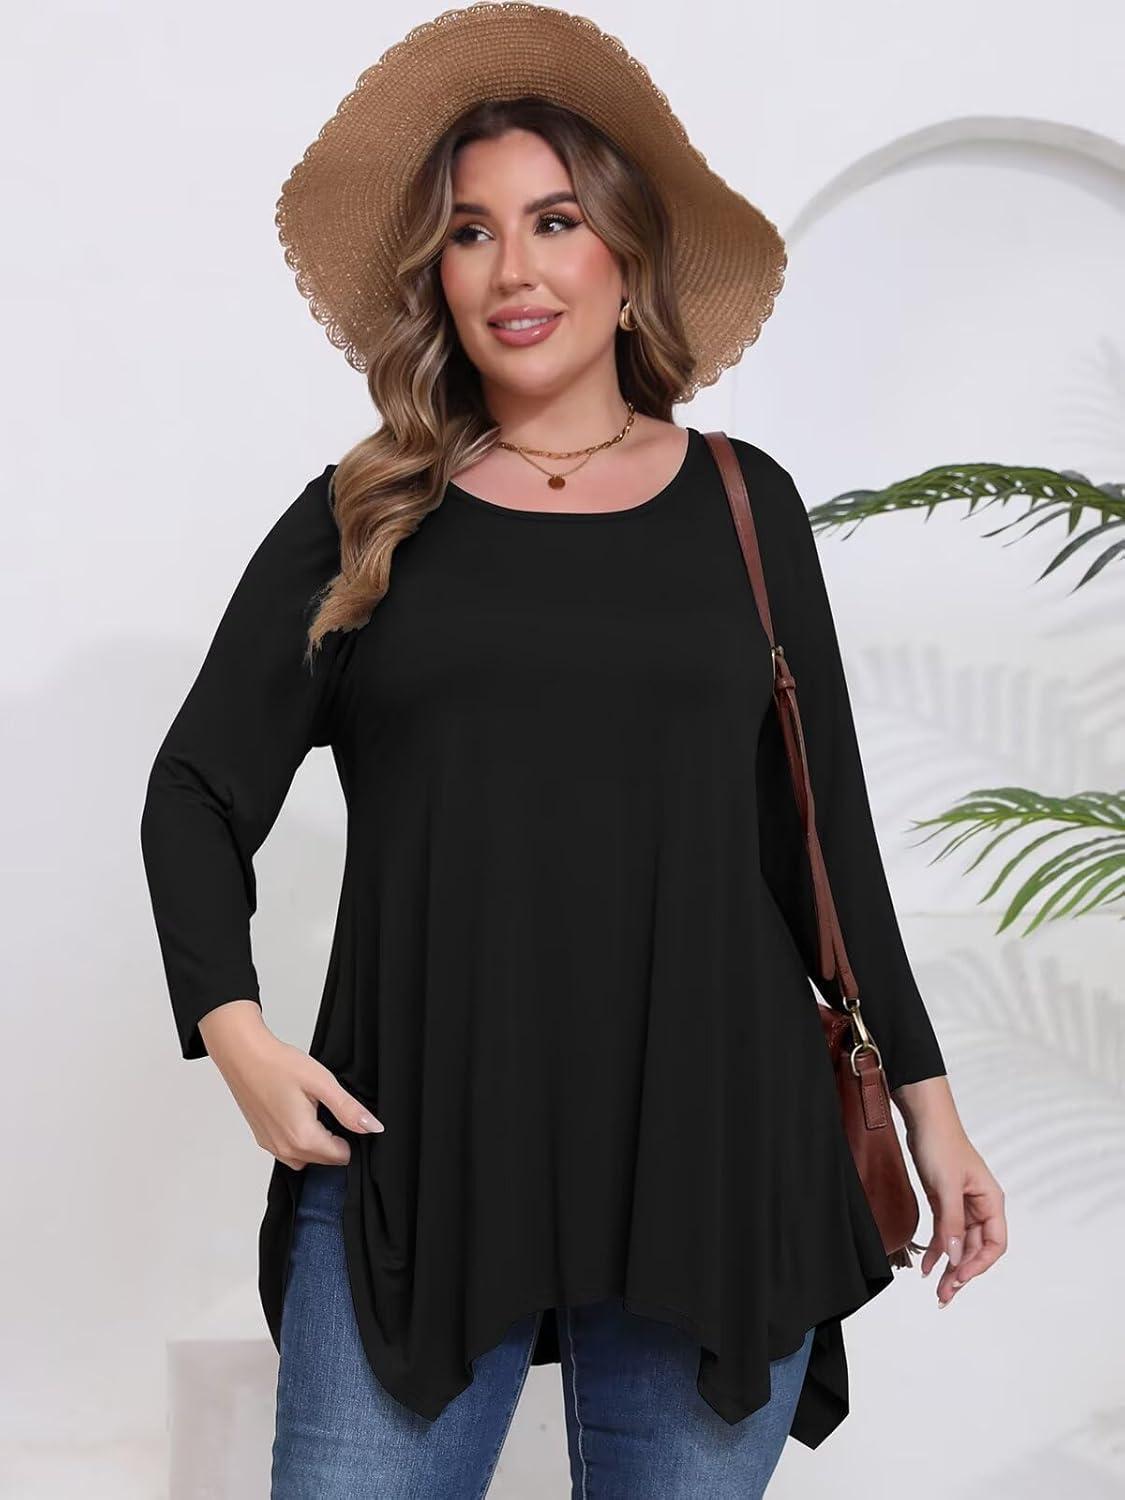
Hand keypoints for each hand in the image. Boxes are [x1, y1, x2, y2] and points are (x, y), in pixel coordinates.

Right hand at [197, 1000, 384, 1168]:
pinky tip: (298, 1114)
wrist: (243, 1056)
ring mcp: (271, 1146)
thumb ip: (348, 1110)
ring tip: (315, 1111)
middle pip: (324, 1160)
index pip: (341, 1157)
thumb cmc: (278, 1065)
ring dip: (316, 1143)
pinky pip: (288, 1152)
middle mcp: (285, 1149)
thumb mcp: (322, 1082)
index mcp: (302, 1138)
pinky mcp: (262, 1139)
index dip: (351, 1137)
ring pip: (306, 1158)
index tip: (345, 1115)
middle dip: (334, 1141)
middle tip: (329, 1108)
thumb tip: (373, 1128)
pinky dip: (299, 1140)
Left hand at [895, 1079, 1006, 1307]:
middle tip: (945, 1295)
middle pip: (976, 1249)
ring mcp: (962, 1205)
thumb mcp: (946, 1185)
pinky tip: (928, 1265)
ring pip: (960, 1244)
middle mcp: (981, 1206)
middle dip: (962, 1272)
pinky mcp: (945, 1201)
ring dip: (950, 1266)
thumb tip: (955, 1256)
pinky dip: (937, 1249)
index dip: (979, 1265)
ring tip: (937, 1289)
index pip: (994, 1244)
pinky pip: (945, 1233)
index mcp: (991, 1202)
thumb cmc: (941, 1143)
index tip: (958, 1277)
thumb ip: (951, 1222)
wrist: (924, 1120)